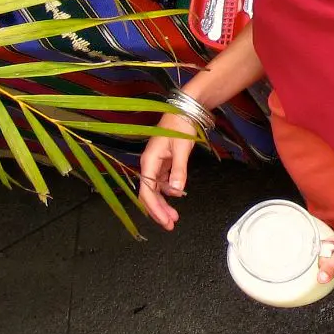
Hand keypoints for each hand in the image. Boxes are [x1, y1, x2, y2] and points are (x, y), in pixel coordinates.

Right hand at [137, 113, 196, 229]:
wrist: (186, 109)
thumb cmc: (181, 125)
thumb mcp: (182, 148)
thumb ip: (179, 170)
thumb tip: (177, 191)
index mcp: (149, 161)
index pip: (147, 192)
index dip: (155, 208)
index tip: (165, 220)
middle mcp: (149, 164)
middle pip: (150, 194)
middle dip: (158, 210)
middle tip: (170, 224)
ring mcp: (157, 163)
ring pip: (156, 189)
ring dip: (164, 203)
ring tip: (174, 216)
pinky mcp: (165, 161)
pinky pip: (163, 181)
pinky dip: (169, 191)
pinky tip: (176, 196)